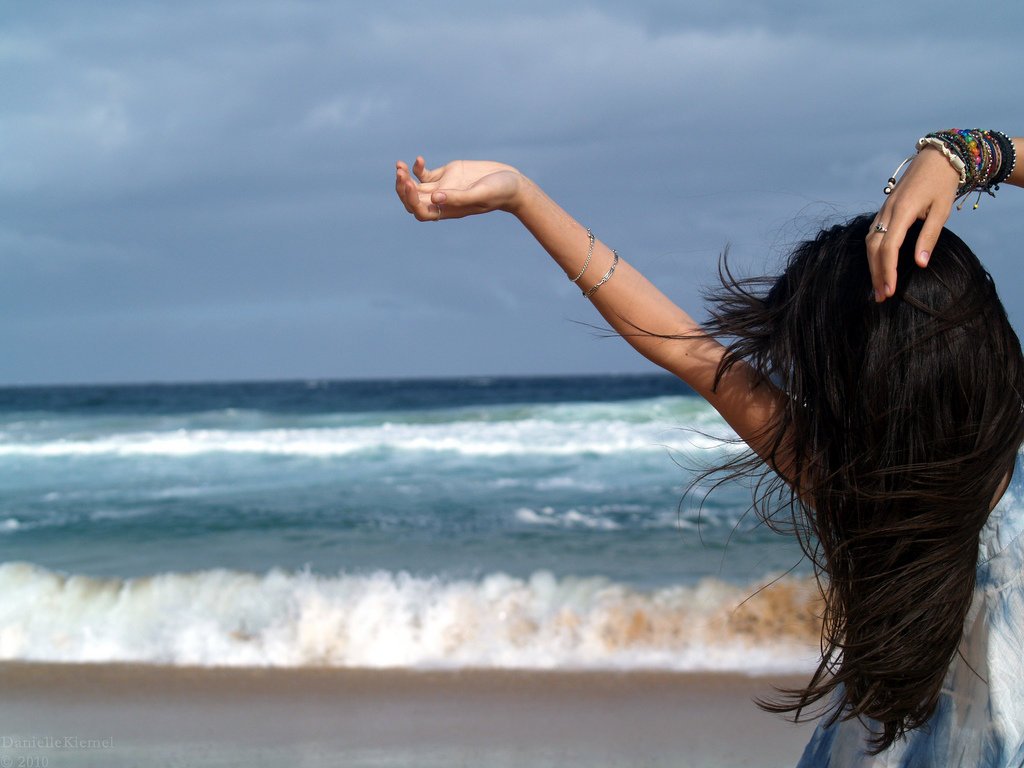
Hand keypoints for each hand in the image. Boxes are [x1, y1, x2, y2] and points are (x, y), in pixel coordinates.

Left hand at [394, 157, 524, 221]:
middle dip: (402, 188)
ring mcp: (443, 187)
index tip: (409, 184)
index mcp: (448, 210)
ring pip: (415, 186)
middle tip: (400, 173)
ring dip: (405, 177)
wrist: (512, 183)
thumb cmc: (500, 192)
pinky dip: (417, 167)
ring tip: (399, 165)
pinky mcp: (447, 174)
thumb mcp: (480, 194)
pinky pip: (425, 174)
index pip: (420, 211)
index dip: (410, 200)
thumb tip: (434, 198)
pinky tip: (419, 159)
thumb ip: (458, 197)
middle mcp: (442, 200)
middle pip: (413, 200)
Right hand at [866, 146, 959, 301]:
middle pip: (874, 248)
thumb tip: (920, 264)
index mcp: (902, 211)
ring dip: (873, 266)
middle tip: (881, 297)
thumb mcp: (942, 210)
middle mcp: (887, 211)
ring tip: (879, 287)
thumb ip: (930, 236)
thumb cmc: (942, 183)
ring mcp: (883, 210)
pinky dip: (873, 253)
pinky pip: (872, 234)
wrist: (936, 158)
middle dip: (876, 274)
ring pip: (870, 242)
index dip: (887, 271)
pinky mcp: (884, 210)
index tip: (890, 291)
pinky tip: (878, 265)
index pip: (888, 247)